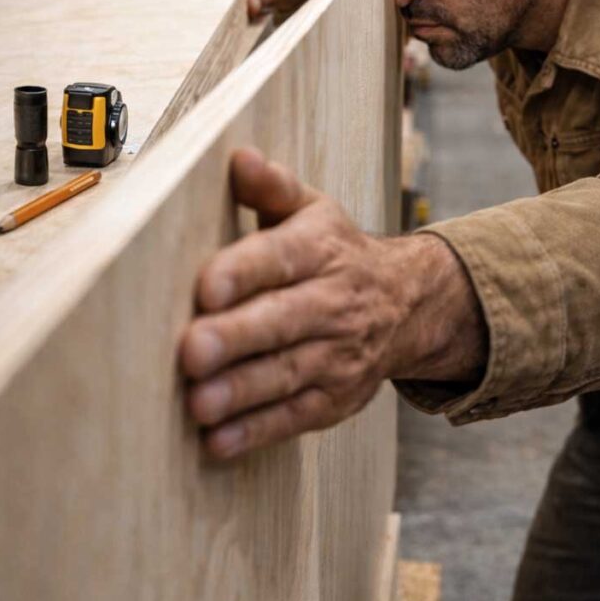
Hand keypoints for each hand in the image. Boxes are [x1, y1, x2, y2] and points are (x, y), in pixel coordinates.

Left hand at [178, 148, 487, 459]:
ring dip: (242, 391)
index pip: (281, 257)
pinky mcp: (334, 398)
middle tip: (191, 350)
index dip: (245, 271)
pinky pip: (295, 416)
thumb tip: (238, 157)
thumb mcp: (312, 209)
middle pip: (284, 320)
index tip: (207, 285)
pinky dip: (257, 432)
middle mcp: (333, 302)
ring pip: (288, 373)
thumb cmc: (336, 252)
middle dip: (238, 337)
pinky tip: (218, 442)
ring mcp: (338, 355)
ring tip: (198, 403)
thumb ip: (271, 188)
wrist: (408, 303)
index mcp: (321, 249)